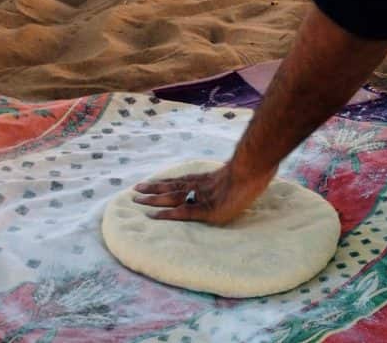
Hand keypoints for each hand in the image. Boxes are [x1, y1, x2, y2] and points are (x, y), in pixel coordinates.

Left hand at [133, 161, 276, 224]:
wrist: (251, 171)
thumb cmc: (249, 171)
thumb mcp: (235, 174)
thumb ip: (229, 178)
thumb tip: (232, 179)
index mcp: (205, 180)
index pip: (180, 181)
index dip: (165, 182)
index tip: (151, 183)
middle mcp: (198, 186)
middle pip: (171, 187)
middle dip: (153, 189)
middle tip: (135, 190)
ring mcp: (201, 197)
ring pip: (171, 197)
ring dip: (153, 199)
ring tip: (137, 200)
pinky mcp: (206, 210)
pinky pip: (182, 212)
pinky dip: (167, 214)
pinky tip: (154, 216)